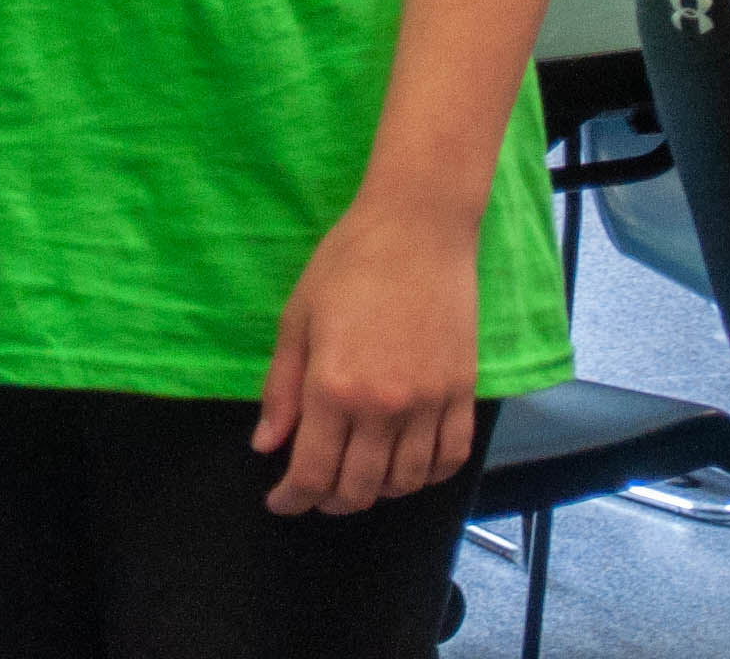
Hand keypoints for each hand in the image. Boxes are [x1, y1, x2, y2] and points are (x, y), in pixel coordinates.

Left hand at [253, 197, 481, 513]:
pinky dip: (426, 476)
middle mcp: (384, 406)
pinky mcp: (462, 392)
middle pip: (358, 489)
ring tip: (357, 479)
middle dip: (329, 502)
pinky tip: (405, 468)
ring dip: (376, 493)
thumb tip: (266, 447)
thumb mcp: (297, 320)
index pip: (312, 473)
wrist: (418, 228)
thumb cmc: (347, 264)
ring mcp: (429, 402)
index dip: (292, 498)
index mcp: (334, 387)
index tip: (280, 501)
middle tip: (314, 492)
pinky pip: (449, 458)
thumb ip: (282, 389)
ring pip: (404, 482)